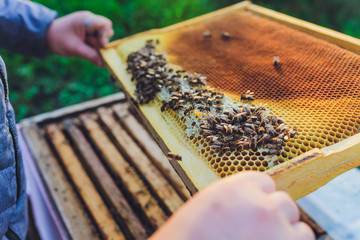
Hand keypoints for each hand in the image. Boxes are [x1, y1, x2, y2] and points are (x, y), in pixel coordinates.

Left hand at [46, 11, 113, 66]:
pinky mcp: (88, 32)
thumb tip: (103, 64)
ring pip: (103, 37)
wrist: (45, 37)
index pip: (106, 25)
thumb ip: (90, 55)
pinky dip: (94, 46)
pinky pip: (97, 39)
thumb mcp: (74, 49)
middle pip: (107, 30)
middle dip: (101, 41)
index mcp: (86, 19)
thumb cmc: (57, 40)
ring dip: (97, 45)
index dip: (106, 36)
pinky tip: (85, 47)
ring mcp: (89, 26)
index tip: (101, 46)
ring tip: (84, 46)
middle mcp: (90, 20)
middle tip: (89, 46)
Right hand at [150, 172, 314, 239]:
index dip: (261, 199)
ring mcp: (276, 228)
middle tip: (259, 232)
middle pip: (284, 202)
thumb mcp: (209, 205)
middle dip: (275, 216)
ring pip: (299, 225)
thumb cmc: (190, 235)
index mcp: (238, 187)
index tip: (255, 211)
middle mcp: (261, 203)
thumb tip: (256, 202)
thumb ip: (236, 199)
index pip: (266, 183)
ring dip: (287, 233)